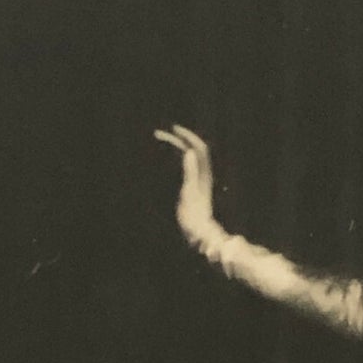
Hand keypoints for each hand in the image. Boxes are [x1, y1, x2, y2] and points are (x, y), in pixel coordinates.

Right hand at [154, 124, 219, 250]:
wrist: (200, 233)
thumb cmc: (194, 215)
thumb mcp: (189, 192)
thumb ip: (190, 172)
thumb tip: (189, 151)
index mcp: (203, 173)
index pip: (198, 148)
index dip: (187, 136)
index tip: (173, 129)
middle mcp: (203, 174)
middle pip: (193, 150)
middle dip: (178, 139)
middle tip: (159, 134)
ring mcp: (199, 180)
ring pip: (190, 158)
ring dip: (177, 147)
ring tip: (161, 141)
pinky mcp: (194, 187)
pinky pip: (187, 166)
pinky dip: (177, 157)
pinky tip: (168, 158)